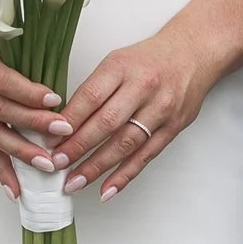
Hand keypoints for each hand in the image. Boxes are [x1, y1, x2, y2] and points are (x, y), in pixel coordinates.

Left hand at [53, 29, 214, 196]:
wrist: (193, 54)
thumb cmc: (149, 59)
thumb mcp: (117, 62)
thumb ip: (94, 90)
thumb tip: (63, 123)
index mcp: (122, 67)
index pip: (90, 97)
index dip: (68, 121)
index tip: (49, 139)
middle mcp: (142, 87)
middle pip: (107, 123)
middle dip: (78, 147)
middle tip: (57, 164)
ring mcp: (160, 109)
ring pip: (125, 143)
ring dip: (97, 166)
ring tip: (75, 181)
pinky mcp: (173, 127)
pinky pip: (146, 155)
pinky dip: (125, 175)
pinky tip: (107, 189)